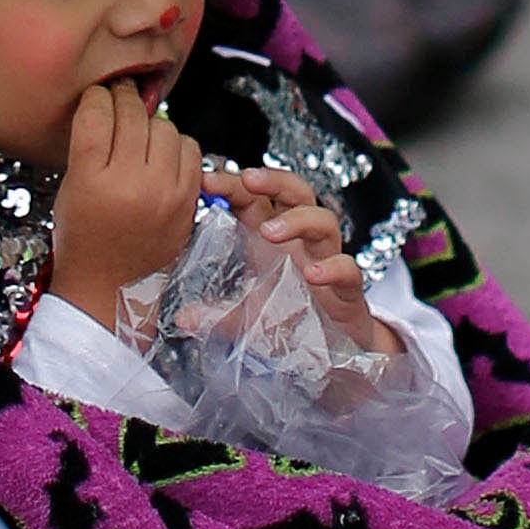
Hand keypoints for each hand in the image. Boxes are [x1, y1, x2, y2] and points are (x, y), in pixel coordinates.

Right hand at [54, 79, 200, 327]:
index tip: (98, 94)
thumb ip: (88, 146)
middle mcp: (130, 183)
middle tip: (119, 98)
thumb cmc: (83, 238)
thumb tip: (110, 102)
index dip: (97, 96)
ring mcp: (164, 193)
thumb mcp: (71, 188)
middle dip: (123, 100)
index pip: (96, 114)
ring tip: (140, 132)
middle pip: (132, 115)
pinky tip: (162, 153)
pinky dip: (176, 145)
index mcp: (91, 179)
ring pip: (165, 127)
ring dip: (151, 123)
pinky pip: (190, 150)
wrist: (109, 287)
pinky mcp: (187, 201)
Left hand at [217, 161, 378, 351]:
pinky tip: (313, 274)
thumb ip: (219, 314)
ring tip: (270, 231)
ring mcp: (327, 260)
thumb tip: (181, 318)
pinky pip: (348, 268)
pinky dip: (332, 267)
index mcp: (273, 238)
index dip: (235, 185)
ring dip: (298, 219)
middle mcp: (302, 242)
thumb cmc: (291, 317)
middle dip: (275, 180)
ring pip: (325, 221)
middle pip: (297, 192)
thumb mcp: (249, 316)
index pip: (256, 198)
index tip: (207, 180)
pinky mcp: (348, 289)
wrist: (334, 349)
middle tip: (248, 179)